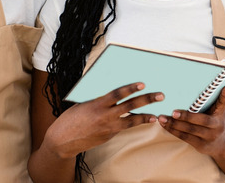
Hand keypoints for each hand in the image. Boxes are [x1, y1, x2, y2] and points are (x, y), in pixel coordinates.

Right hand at [42, 82, 162, 158]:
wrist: (63, 140)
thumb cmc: (71, 118)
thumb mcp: (84, 104)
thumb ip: (100, 100)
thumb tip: (115, 94)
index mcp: (97, 104)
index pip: (117, 94)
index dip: (130, 88)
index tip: (142, 84)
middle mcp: (105, 116)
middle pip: (130, 106)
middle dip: (147, 100)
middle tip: (160, 95)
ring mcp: (108, 128)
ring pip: (131, 121)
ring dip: (145, 117)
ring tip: (157, 115)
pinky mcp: (109, 136)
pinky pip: (123, 127)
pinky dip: (134, 123)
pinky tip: (143, 121)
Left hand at [158, 86, 224, 156]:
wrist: (221, 145)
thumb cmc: (216, 121)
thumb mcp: (219, 111)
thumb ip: (218, 100)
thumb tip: (223, 85)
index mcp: (220, 114)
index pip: (223, 104)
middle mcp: (216, 126)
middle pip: (201, 121)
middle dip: (186, 116)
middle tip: (173, 112)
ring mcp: (208, 137)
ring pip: (190, 130)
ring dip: (174, 124)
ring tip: (162, 118)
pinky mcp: (200, 145)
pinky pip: (184, 137)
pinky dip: (173, 130)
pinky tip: (164, 125)